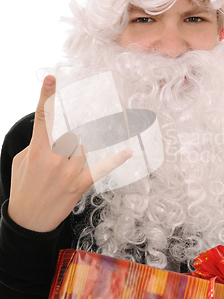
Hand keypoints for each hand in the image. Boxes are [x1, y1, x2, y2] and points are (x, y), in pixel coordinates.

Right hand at [8, 76, 132, 231]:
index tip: (51, 79)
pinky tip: (127, 151)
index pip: (43, 118)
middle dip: (67, 137)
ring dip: (76, 151)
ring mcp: (70, 172)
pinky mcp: (81, 184)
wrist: (28, 220)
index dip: (47, 96)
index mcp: (37, 150)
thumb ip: (37, 143)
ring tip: (63, 167)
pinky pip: (101, 168)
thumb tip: (53, 132)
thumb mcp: (21, 160)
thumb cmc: (23, 187)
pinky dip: (115, 160)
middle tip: (62, 147)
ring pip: (84, 146)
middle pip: (72, 132)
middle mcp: (55, 159)